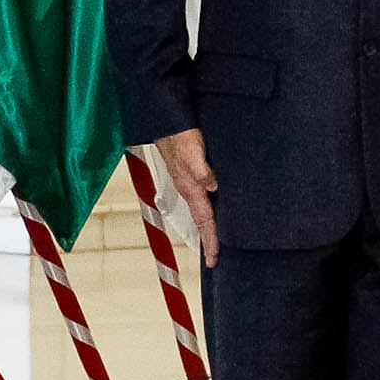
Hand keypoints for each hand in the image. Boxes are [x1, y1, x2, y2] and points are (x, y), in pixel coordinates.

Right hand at [161, 128, 220, 263]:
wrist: (165, 120)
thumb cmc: (177, 133)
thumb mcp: (192, 150)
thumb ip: (202, 169)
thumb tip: (213, 186)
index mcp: (190, 187)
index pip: (203, 220)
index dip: (210, 240)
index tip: (213, 259)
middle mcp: (188, 187)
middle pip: (201, 220)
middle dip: (208, 240)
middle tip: (214, 258)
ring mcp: (188, 181)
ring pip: (201, 210)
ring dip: (207, 227)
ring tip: (214, 241)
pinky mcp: (190, 173)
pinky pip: (200, 199)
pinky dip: (206, 211)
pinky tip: (212, 209)